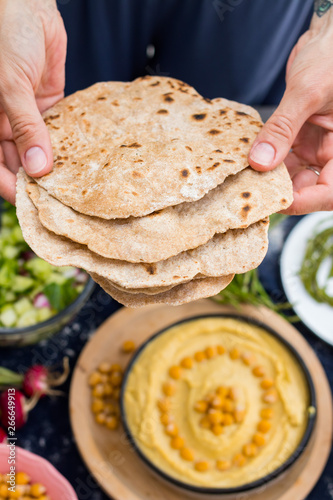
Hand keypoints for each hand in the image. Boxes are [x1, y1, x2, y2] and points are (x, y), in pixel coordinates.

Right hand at [0, 0, 66, 203]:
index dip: (10, 185)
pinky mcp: (49, 102)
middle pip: (19, 161)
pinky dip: (67, 142)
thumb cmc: (7, 38)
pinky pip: (58, 129)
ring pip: (40, 148)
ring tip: (73, 184)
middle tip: (59, 200)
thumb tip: (37, 168)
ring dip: (55, 164)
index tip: (30, 204)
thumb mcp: (11, 85)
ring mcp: (28, 113)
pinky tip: (81, 158)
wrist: (27, 5)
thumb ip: (25, 127)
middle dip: (36, 181)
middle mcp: (6, 121)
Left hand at [248, 13, 332, 214]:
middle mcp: (331, 152)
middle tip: (253, 191)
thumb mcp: (307, 92)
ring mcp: (315, 147)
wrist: (327, 38)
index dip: (304, 202)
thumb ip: (283, 128)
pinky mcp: (299, 138)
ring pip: (291, 176)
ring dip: (269, 177)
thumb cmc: (331, 57)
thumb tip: (261, 162)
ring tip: (245, 177)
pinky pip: (281, 157)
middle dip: (281, 192)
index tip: (276, 201)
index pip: (328, 192)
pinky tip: (248, 159)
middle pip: (308, 188)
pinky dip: (265, 160)